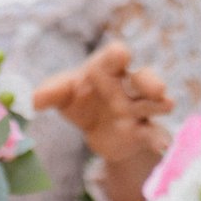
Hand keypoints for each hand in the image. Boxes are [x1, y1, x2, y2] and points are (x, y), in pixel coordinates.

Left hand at [33, 42, 171, 163]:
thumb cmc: (82, 102)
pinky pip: (154, 134)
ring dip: (159, 104)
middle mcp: (127, 87)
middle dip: (150, 81)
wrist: (99, 131)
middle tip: (156, 87)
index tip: (122, 55)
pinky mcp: (142, 132)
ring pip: (153, 104)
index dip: (117, 55)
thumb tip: (34, 100)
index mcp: (107, 70)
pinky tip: (163, 145)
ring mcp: (138, 110)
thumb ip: (51, 92)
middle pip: (143, 78)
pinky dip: (160, 139)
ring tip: (166, 104)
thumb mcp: (64, 95)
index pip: (114, 56)